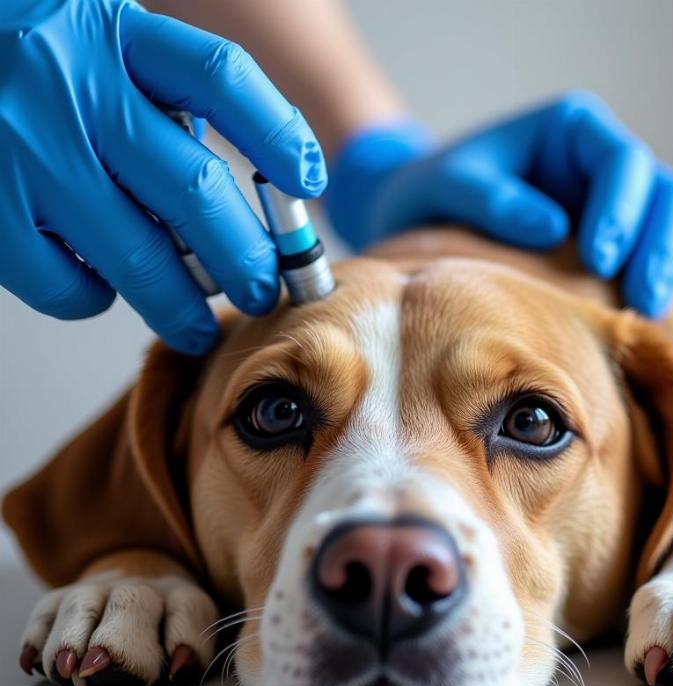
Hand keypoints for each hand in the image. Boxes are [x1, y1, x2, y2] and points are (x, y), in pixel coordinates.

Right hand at [0, 0, 325, 353]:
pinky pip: (70, 285)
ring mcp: (27, 150)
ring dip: (183, 306)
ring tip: (198, 328)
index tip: (309, 183)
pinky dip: (97, 300)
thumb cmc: (34, 66)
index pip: (222, 81)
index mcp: (116, 35)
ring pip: (141, 256)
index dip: (279, 138)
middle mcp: (73, 87)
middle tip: (263, 291)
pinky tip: (104, 288)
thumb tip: (236, 210)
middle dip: (245, 258)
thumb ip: (164, 104)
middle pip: (196, 190)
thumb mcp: (102, 49)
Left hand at [326, 91, 672, 316]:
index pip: (622, 160)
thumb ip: (490, 199)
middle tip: (642, 298)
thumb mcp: (445, 184)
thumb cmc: (432, 192)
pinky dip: (665, 281)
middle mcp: (604, 164)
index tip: (597, 259)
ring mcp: (618, 205)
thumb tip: (552, 228)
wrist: (423, 219)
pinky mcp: (619, 244)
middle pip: (669, 193)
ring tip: (649, 311)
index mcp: (572, 131)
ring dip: (671, 267)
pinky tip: (646, 314)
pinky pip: (663, 257)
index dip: (621, 209)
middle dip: (661, 245)